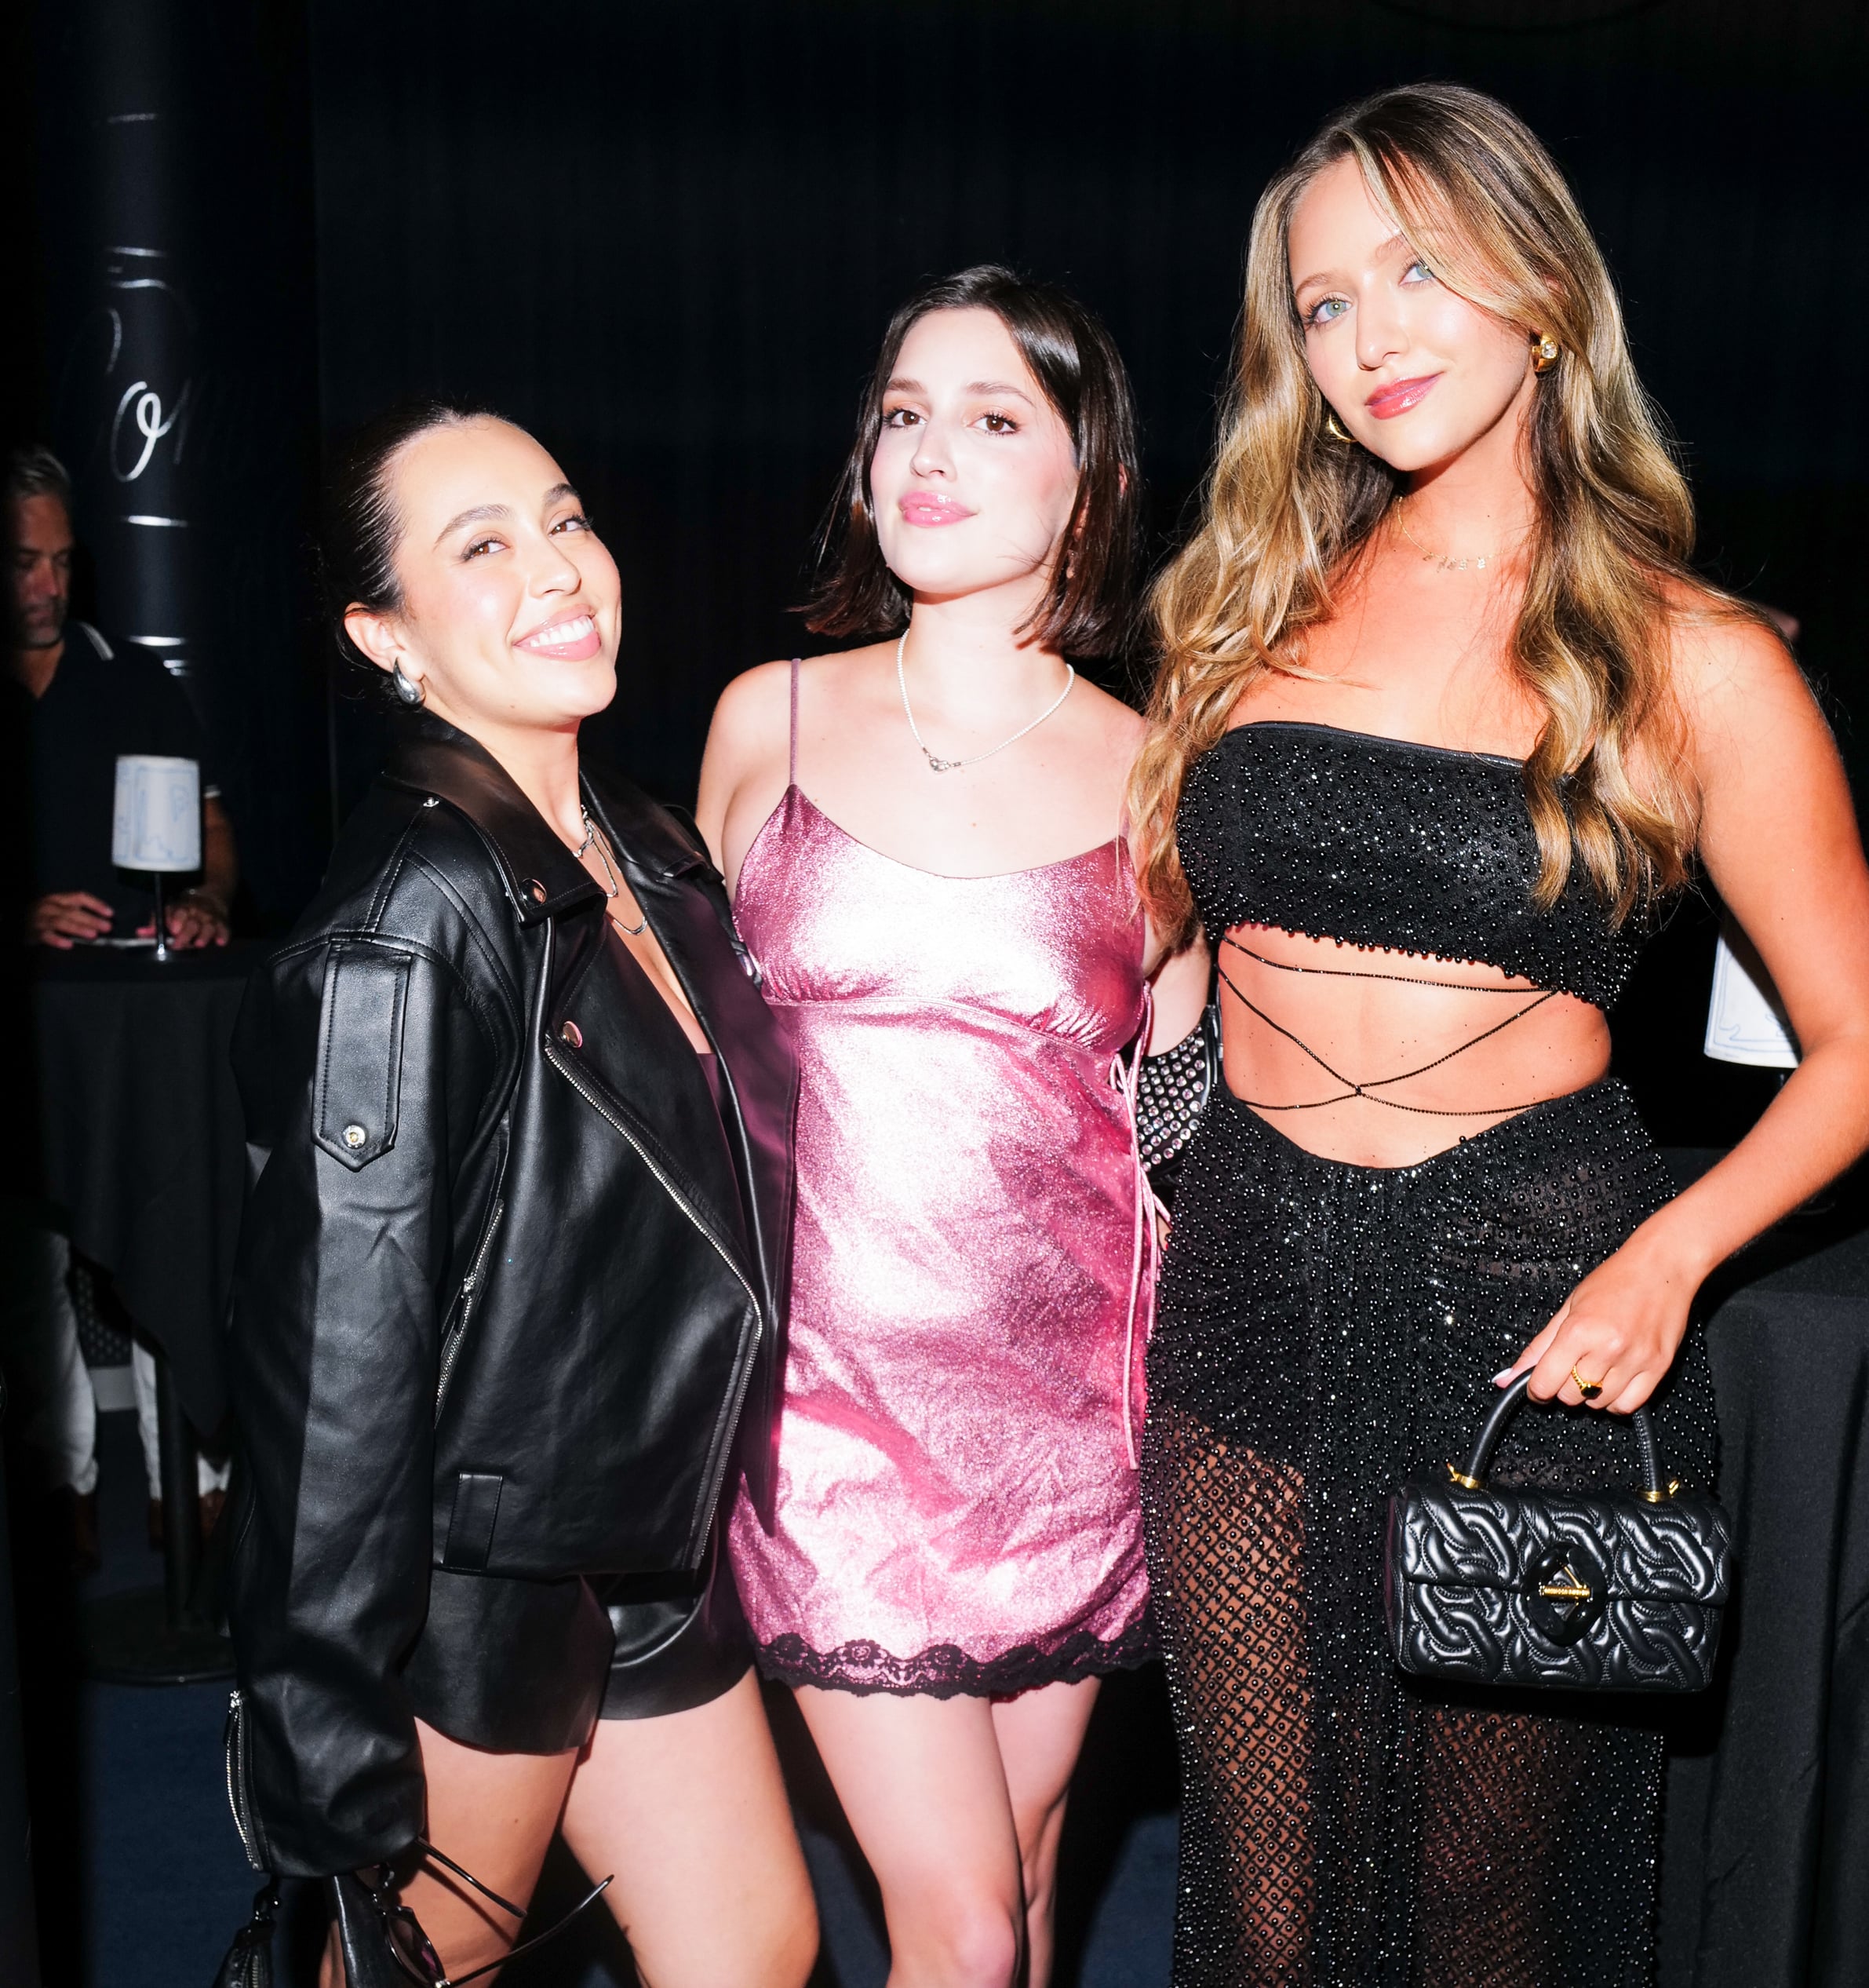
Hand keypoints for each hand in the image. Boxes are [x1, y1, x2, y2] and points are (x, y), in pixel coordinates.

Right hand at [28, 891, 113, 947]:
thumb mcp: (58, 909)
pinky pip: (46, 935)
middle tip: (106, 927)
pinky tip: (68, 945)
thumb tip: (101, 922)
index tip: (110, 913)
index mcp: (58, 898)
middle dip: (91, 919)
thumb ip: (75, 912)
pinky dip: (57, 939)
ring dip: (78, 928)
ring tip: (93, 935)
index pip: (79, 897)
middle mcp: (49, 906)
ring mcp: (40, 918)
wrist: (17, 922)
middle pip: (72, 911)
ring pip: (61, 922)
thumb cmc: (44, 916)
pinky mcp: (34, 932)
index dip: (96, 904)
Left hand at [138, 890, 228, 948]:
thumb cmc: (185, 909)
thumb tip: (140, 933)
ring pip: (208, 927)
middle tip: (178, 945)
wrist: (211, 896)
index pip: (179, 912)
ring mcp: (211, 918)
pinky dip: (223, 935)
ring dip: (204, 935)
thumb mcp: (169, 910)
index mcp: (183, 907)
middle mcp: (197, 913)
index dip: (176, 919)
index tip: (173, 929)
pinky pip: (225, 930)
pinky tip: (220, 942)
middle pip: (192, 924)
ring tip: (199, 944)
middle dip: (186, 934)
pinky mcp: (223, 924)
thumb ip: (156, 923)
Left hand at [1499, 1226, 1703, 1414]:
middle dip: (1564, 1387)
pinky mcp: (1658, 1368)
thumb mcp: (1568, 1308)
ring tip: (1596, 1367)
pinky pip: (1628, 1406)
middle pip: (1570, 1396)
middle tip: (1571, 1367)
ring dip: (1591, 1393)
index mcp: (1579, 1330)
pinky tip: (1614, 1380)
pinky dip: (1616, 1401)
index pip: (1545, 1382)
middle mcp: (1607, 1348)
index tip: (1538, 1387)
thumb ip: (1538, 1347)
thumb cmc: (1614, 1281)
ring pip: (1598, 1404)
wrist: (1661, 1268)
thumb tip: (1506, 1378)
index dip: (1536, 1390)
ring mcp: (1635, 1360)